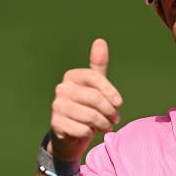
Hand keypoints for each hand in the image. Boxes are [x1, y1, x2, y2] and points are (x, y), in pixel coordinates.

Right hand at [48, 38, 122, 161]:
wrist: (69, 134)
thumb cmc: (86, 107)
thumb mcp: (94, 86)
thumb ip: (98, 66)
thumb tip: (100, 41)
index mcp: (71, 76)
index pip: (95, 78)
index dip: (110, 91)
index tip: (119, 103)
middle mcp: (61, 89)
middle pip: (95, 98)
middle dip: (110, 111)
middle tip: (115, 119)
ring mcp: (57, 106)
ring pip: (90, 116)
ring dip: (103, 124)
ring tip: (106, 126)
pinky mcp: (56, 124)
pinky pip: (82, 130)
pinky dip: (90, 134)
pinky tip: (90, 132)